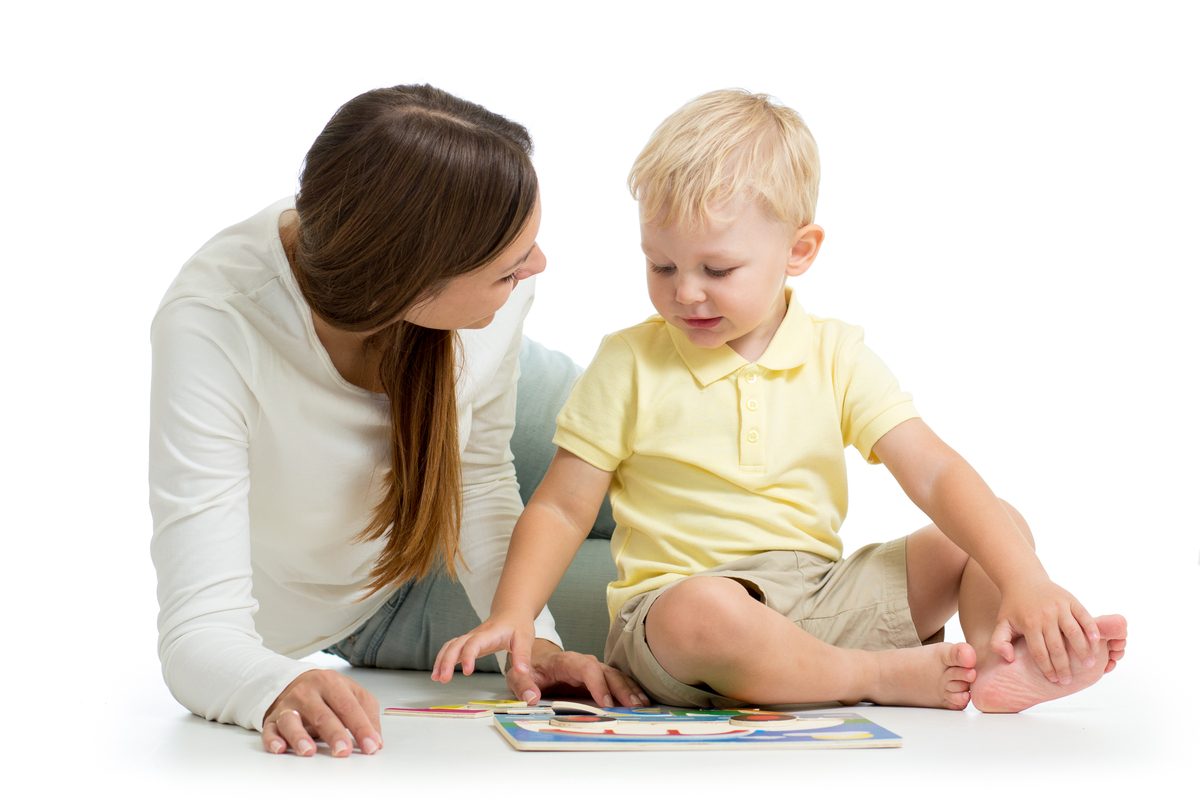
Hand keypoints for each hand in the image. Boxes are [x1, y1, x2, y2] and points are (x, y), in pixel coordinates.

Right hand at [261, 669, 381, 756]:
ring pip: (291, 721)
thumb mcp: (352, 694)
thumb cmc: (327, 692)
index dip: (361, 727)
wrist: (294, 681)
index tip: (371, 745)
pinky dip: (273, 740)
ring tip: (309, 750)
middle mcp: (307, 692)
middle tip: (344, 751)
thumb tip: (376, 740)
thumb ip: (367, 713)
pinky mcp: (272, 720)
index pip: (348, 706)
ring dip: (299, 737)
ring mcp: (288, 706)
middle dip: (334, 734)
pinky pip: (270, 730)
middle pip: (322, 714)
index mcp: (331, 683)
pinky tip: (280, 748)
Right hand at [432, 615, 533, 689]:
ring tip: (436, 678)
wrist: (512, 613)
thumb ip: (523, 656)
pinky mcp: (468, 643)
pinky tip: (438, 672)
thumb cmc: (518, 625)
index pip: (474, 643)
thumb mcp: (525, 639)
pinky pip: (451, 649)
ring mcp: (470, 638)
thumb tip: (521, 672)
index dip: (468, 656)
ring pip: (450, 646)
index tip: (467, 672)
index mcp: (489, 634)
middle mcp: (476, 635)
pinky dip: (443, 659)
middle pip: (456, 645)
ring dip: (441, 660)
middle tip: (443, 679)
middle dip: (447, 661)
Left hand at [510, 639, 648, 708]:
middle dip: (621, 688)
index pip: (586, 668)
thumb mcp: (518, 675)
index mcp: (565, 661)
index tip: (606, 704)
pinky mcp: (597, 677)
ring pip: (615, 675)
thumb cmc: (529, 668)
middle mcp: (583, 663)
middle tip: (634, 706)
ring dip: (630, 689)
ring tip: (643, 705)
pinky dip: (629, 689)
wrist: (534, 657)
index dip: (598, 685)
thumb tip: (532, 697)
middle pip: (606, 672)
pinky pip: (616, 681)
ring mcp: (592, 669)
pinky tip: (641, 701)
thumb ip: (522, 684)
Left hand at [990, 578, 1100, 684]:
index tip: (1054, 681)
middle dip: (1064, 666)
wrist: (1023, 579)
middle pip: (1057, 646)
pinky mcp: (1070, 600)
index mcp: (1028, 623)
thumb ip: (999, 643)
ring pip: (1074, 632)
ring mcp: (1059, 606)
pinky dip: (1091, 630)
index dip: (1048, 669)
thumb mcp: (1001, 623)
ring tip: (1088, 665)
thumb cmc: (1013, 606)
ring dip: (1082, 650)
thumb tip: (1009, 659)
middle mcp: (1045, 615)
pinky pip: (1084, 616)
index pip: (1040, 652)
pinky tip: (1096, 643)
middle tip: (1069, 681)